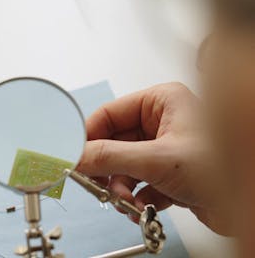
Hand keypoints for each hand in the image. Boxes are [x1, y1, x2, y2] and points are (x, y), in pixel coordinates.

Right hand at [76, 82, 229, 234]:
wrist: (251, 201)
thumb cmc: (223, 168)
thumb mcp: (158, 160)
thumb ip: (111, 157)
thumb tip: (77, 156)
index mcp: (161, 102)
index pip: (109, 114)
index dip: (88, 137)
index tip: (73, 156)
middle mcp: (162, 122)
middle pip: (114, 143)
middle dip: (107, 170)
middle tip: (95, 185)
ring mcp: (164, 148)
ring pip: (124, 166)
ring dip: (120, 188)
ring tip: (125, 202)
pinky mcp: (168, 173)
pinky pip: (138, 182)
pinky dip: (135, 198)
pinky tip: (141, 208)